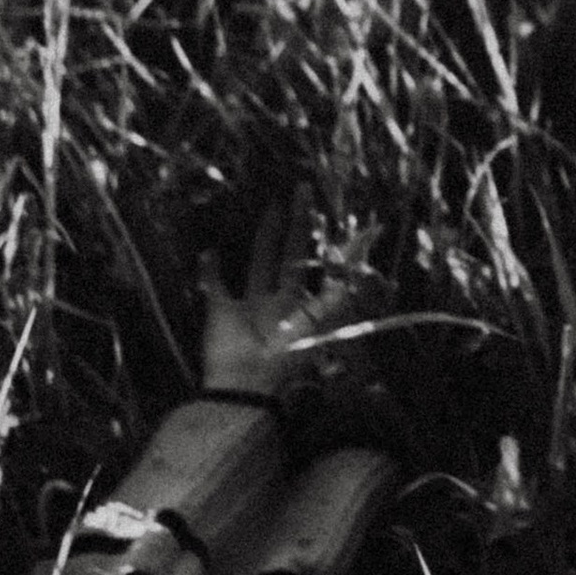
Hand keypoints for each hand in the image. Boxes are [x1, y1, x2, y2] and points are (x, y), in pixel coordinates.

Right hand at [198, 200, 332, 409]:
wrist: (245, 385)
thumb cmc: (283, 357)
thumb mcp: (317, 324)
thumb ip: (338, 293)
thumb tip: (365, 262)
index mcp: (302, 305)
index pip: (319, 267)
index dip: (329, 245)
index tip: (338, 217)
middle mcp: (279, 301)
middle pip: (291, 254)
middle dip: (298, 224)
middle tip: (304, 189)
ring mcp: (250, 306)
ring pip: (259, 262)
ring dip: (265, 236)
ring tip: (272, 206)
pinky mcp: (221, 311)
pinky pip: (214, 287)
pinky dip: (210, 270)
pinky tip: (210, 250)